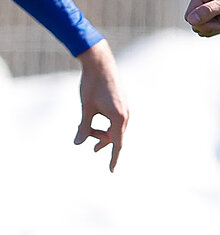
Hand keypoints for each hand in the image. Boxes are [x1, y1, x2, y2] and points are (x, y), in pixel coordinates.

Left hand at [74, 39, 128, 171]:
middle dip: (101, 140)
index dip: (113, 158)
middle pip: (115, 137)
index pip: (117, 144)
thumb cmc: (92, 85)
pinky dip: (106, 123)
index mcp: (118, 118)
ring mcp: (126, 109)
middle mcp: (126, 115)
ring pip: (115, 128)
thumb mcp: (86, 108)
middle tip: (88, 143)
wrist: (101, 63)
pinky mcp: (122, 104)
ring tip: (87, 127)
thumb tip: (78, 143)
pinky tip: (95, 116)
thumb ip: (84, 127)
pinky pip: (116, 120)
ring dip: (103, 131)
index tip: (111, 170)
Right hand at [186, 0, 219, 36]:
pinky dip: (214, 28)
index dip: (202, 23)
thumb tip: (191, 20)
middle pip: (192, 21)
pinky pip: (204, 25)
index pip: (189, 15)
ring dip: (212, 27)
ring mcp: (204, 4)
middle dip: (209, 26)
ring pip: (198, 25)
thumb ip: (209, 11)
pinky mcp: (209, 11)